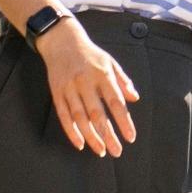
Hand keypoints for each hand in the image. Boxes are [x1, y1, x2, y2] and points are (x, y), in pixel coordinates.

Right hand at [37, 20, 135, 156]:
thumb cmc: (90, 54)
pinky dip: (71, 131)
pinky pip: (63, 115)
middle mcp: (85, 82)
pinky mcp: (56, 92)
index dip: (123, 121)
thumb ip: (123, 81)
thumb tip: (135, 98)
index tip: (130, 137)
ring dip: (90, 136)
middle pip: (97, 113)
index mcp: (102, 74)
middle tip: (116, 151)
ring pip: (79, 117)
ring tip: (101, 151)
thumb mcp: (110, 62)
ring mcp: (69, 88)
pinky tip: (80, 144)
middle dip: (108, 135)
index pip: (115, 102)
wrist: (62, 41)